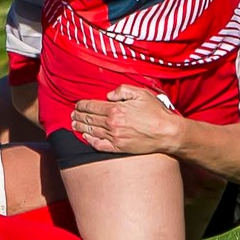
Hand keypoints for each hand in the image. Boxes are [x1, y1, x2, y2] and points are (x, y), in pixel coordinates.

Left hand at [70, 84, 184, 155]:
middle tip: (72, 114)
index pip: (92, 106)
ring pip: (91, 131)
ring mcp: (115, 137)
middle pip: (89, 119)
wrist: (167, 132)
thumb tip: (108, 95)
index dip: (82, 105)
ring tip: (74, 124)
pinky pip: (99, 145)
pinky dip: (90, 141)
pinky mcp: (119, 148)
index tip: (77, 104)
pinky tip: (85, 137)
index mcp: (115, 109)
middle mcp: (112, 124)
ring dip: (80, 127)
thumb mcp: (140, 93)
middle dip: (78, 115)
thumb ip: (122, 90)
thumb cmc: (155, 112)